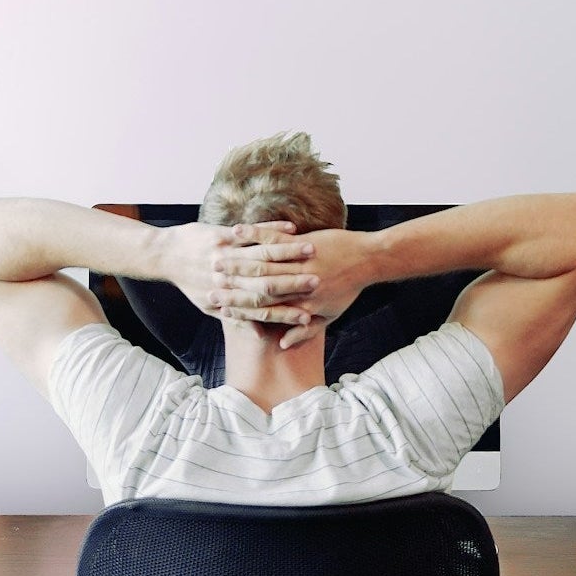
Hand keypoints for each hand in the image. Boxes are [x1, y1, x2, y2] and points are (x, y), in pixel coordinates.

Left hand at [159, 221, 318, 320]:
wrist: (164, 256)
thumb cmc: (190, 282)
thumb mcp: (208, 306)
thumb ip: (235, 320)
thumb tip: (259, 335)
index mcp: (226, 298)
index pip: (261, 310)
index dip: (285, 313)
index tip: (309, 315)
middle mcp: (227, 278)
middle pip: (266, 283)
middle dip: (295, 282)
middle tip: (319, 282)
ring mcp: (224, 254)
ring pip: (262, 255)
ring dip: (289, 252)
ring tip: (312, 250)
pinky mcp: (220, 235)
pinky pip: (251, 233)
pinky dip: (272, 230)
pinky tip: (291, 228)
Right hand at [215, 227, 372, 348]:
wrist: (368, 260)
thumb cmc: (348, 289)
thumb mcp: (329, 316)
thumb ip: (304, 331)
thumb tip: (281, 343)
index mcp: (299, 305)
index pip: (261, 309)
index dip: (237, 308)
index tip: (217, 307)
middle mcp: (295, 285)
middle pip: (254, 286)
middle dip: (228, 285)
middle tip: (207, 284)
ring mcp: (298, 263)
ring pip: (259, 262)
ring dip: (234, 260)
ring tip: (214, 258)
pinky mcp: (302, 242)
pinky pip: (272, 237)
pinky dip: (252, 234)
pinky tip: (235, 231)